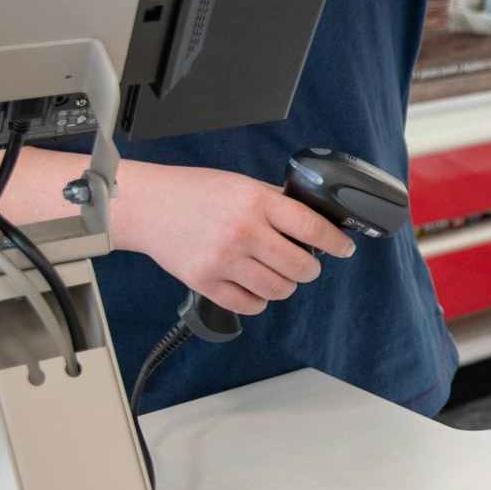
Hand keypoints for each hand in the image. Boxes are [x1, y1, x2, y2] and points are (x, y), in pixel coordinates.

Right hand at [111, 163, 355, 315]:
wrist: (146, 206)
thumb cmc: (194, 192)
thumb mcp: (242, 185)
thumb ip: (275, 203)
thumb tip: (314, 221)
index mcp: (256, 202)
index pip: (312, 227)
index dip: (336, 242)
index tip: (344, 249)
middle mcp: (242, 232)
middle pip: (300, 266)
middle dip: (310, 269)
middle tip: (306, 264)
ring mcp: (223, 260)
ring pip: (278, 290)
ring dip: (286, 285)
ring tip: (278, 274)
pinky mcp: (205, 282)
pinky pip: (249, 305)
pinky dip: (259, 300)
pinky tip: (254, 286)